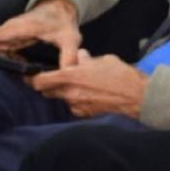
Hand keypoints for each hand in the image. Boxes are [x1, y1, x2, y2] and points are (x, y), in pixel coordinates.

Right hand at [0, 0, 80, 67]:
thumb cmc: (62, 21)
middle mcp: (9, 30)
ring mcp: (8, 35)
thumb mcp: (70, 38)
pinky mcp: (10, 40)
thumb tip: (67, 72)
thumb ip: (69, 54)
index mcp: (20, 27)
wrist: (60, 9)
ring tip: (7, 76)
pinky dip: (2, 61)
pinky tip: (15, 70)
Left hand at [29, 49, 147, 117]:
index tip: (31, 74)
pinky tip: (90, 95)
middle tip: (58, 78)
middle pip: (46, 91)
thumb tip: (80, 56)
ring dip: (64, 92)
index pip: (40, 81)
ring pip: (61, 98)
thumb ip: (88, 59)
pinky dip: (76, 100)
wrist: (138, 97)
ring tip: (79, 86)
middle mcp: (69, 93)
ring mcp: (76, 106)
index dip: (32, 78)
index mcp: (72, 76)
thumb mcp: (105, 60)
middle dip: (49, 85)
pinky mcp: (84, 114)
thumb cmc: (122, 75)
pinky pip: (73, 105)